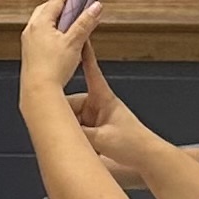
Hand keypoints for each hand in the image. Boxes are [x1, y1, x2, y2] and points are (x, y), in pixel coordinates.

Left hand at [20, 0, 101, 97]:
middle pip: (48, 8)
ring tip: (71, 20)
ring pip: (44, 22)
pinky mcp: (30, 55)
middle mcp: (31, 31)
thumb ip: (85, 22)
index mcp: (40, 23)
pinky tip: (61, 39)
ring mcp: (28, 43)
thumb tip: (95, 7)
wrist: (38, 94)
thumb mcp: (74, 42)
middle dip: (62, 2)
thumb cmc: (50, 71)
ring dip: (57, 18)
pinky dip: (52, 31)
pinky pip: (41, 35)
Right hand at [66, 44, 153, 171]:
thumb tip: (59, 132)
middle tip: (53, 126)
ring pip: (72, 121)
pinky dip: (74, 140)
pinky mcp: (94, 134)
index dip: (84, 56)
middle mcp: (97, 107)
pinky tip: (73, 149)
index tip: (78, 40)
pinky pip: (77, 133)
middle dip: (62, 117)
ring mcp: (95, 121)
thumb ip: (77, 135)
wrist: (145, 158)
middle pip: (71, 105)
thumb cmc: (132, 143)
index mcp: (103, 99)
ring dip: (69, 132)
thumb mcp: (101, 139)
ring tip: (68, 142)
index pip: (91, 73)